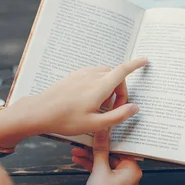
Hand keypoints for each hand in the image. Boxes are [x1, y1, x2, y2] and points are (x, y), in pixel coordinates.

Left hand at [10, 57, 147, 136]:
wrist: (39, 112)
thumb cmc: (66, 120)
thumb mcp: (96, 124)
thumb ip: (118, 116)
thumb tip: (135, 107)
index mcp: (100, 86)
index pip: (123, 70)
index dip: (136, 65)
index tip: (145, 61)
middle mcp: (92, 76)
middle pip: (115, 75)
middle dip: (120, 90)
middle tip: (114, 110)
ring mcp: (81, 74)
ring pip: (104, 74)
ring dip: (109, 87)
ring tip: (101, 107)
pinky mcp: (74, 76)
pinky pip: (93, 75)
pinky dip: (98, 84)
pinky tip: (89, 101)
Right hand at [72, 130, 142, 184]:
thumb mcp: (100, 169)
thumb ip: (101, 149)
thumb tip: (102, 132)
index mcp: (133, 169)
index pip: (122, 148)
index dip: (110, 138)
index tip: (101, 129)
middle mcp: (128, 174)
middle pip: (111, 154)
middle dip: (95, 148)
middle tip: (84, 140)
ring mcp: (118, 180)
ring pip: (104, 162)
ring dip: (90, 156)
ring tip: (75, 150)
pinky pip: (100, 170)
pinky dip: (90, 165)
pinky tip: (77, 159)